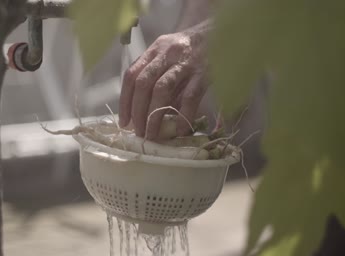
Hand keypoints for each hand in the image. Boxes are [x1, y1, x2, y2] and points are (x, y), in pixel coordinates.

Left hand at [119, 21, 209, 139]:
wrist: (221, 32)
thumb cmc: (191, 48)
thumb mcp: (169, 54)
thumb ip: (156, 76)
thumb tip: (145, 113)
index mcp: (155, 50)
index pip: (131, 75)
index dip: (125, 101)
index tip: (124, 122)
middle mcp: (167, 54)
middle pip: (143, 84)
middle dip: (137, 111)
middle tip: (138, 132)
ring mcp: (185, 63)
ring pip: (162, 90)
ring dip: (153, 115)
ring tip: (152, 134)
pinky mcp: (204, 73)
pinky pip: (190, 97)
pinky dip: (183, 115)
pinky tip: (180, 130)